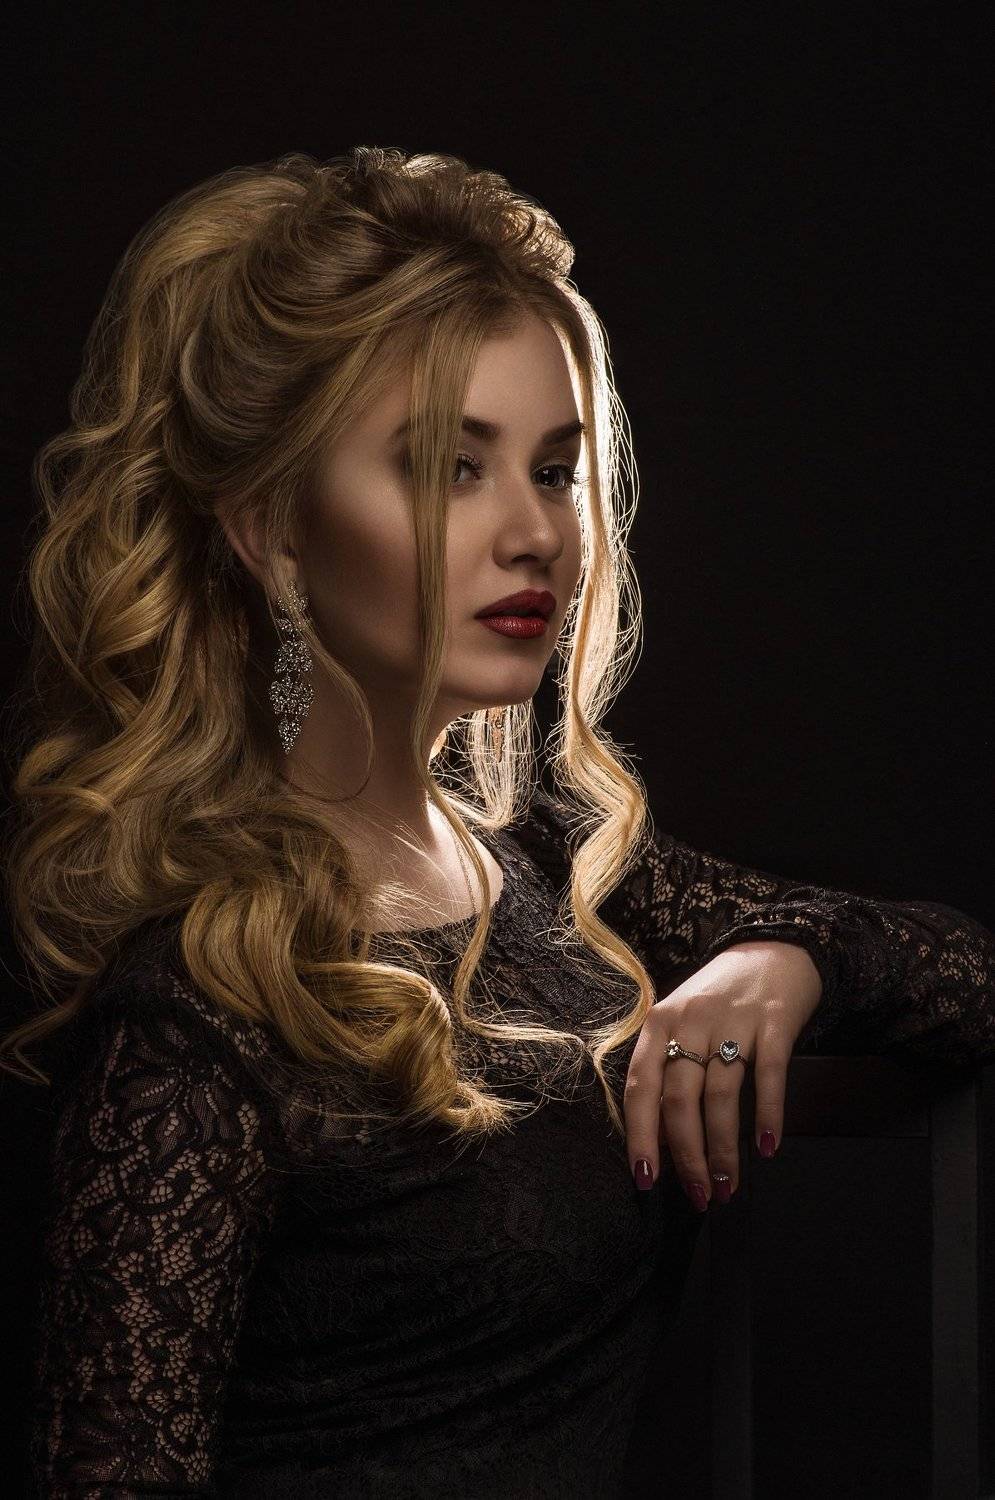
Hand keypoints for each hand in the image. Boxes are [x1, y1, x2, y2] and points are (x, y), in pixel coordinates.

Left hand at [623, 940, 822, 1208]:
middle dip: (686, 1156)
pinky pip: (768, 1076)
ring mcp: (734, 1021)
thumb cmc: (719, 996)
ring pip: (721, 1096)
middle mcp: (691, 1020)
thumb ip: (667, 1069)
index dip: (641, 1137)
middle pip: (680, 1100)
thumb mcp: (680, 1020)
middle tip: (697, 1195)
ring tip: (727, 1186)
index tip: (646, 1179)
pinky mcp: (775, 1022)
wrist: (774, 948)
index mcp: (659, 1022)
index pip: (639, 1087)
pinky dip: (768, 1116)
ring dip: (723, 1149)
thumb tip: (662, 1141)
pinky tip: (768, 1148)